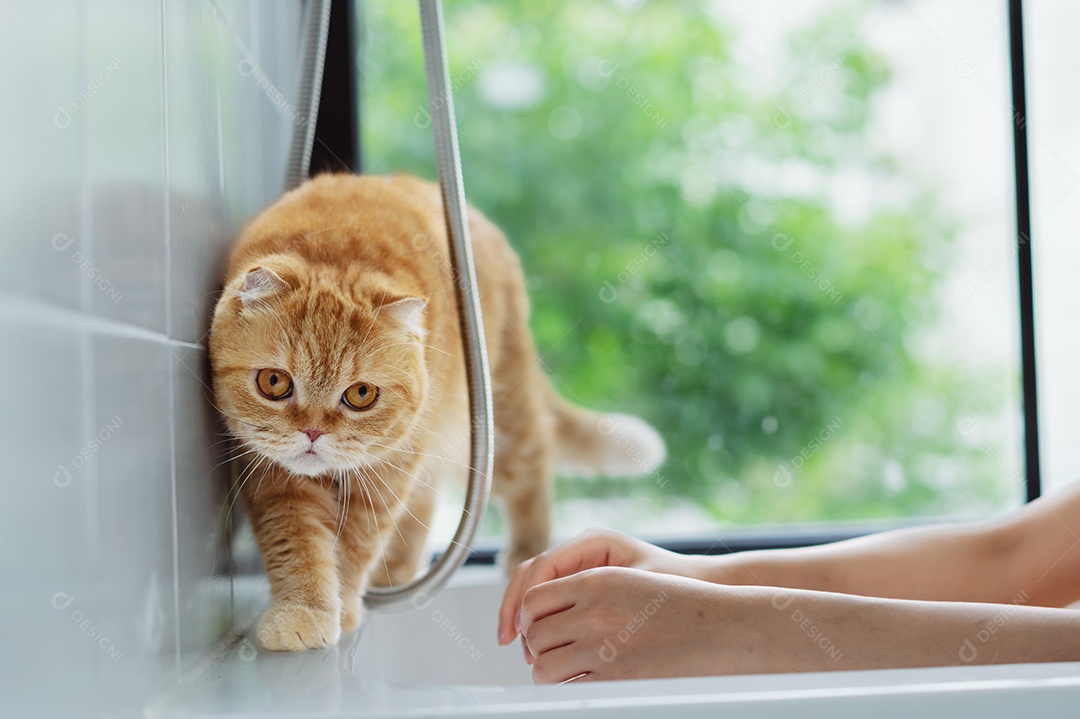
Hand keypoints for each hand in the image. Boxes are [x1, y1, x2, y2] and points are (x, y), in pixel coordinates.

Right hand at [497, 528, 698, 645]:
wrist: (701, 583)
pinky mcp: (583, 584)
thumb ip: (602, 603)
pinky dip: (540, 622)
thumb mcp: (639, 591)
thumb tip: (562, 628)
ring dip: (525, 617)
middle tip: (511, 641)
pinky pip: (551, 599)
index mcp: (594, 542)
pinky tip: (539, 646)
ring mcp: (581, 566)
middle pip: (532, 574)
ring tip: (527, 651)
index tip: (520, 630)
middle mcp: (583, 550)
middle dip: (516, 608)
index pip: (543, 565)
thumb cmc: (678, 584)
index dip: (524, 598)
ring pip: (536, 588)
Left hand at [515, 566, 760, 681]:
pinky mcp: (615, 679)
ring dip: (548, 670)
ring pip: (544, 666)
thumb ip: (586, 590)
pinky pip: (569, 688)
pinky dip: (569, 687)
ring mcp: (603, 648)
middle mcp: (594, 612)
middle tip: (548, 651)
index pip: (533, 597)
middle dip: (536, 646)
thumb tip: (543, 610)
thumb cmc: (677, 602)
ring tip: (562, 669)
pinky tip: (583, 681)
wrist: (720, 627)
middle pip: (534, 634)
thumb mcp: (627, 579)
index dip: (527, 616)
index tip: (533, 626)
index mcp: (596, 581)